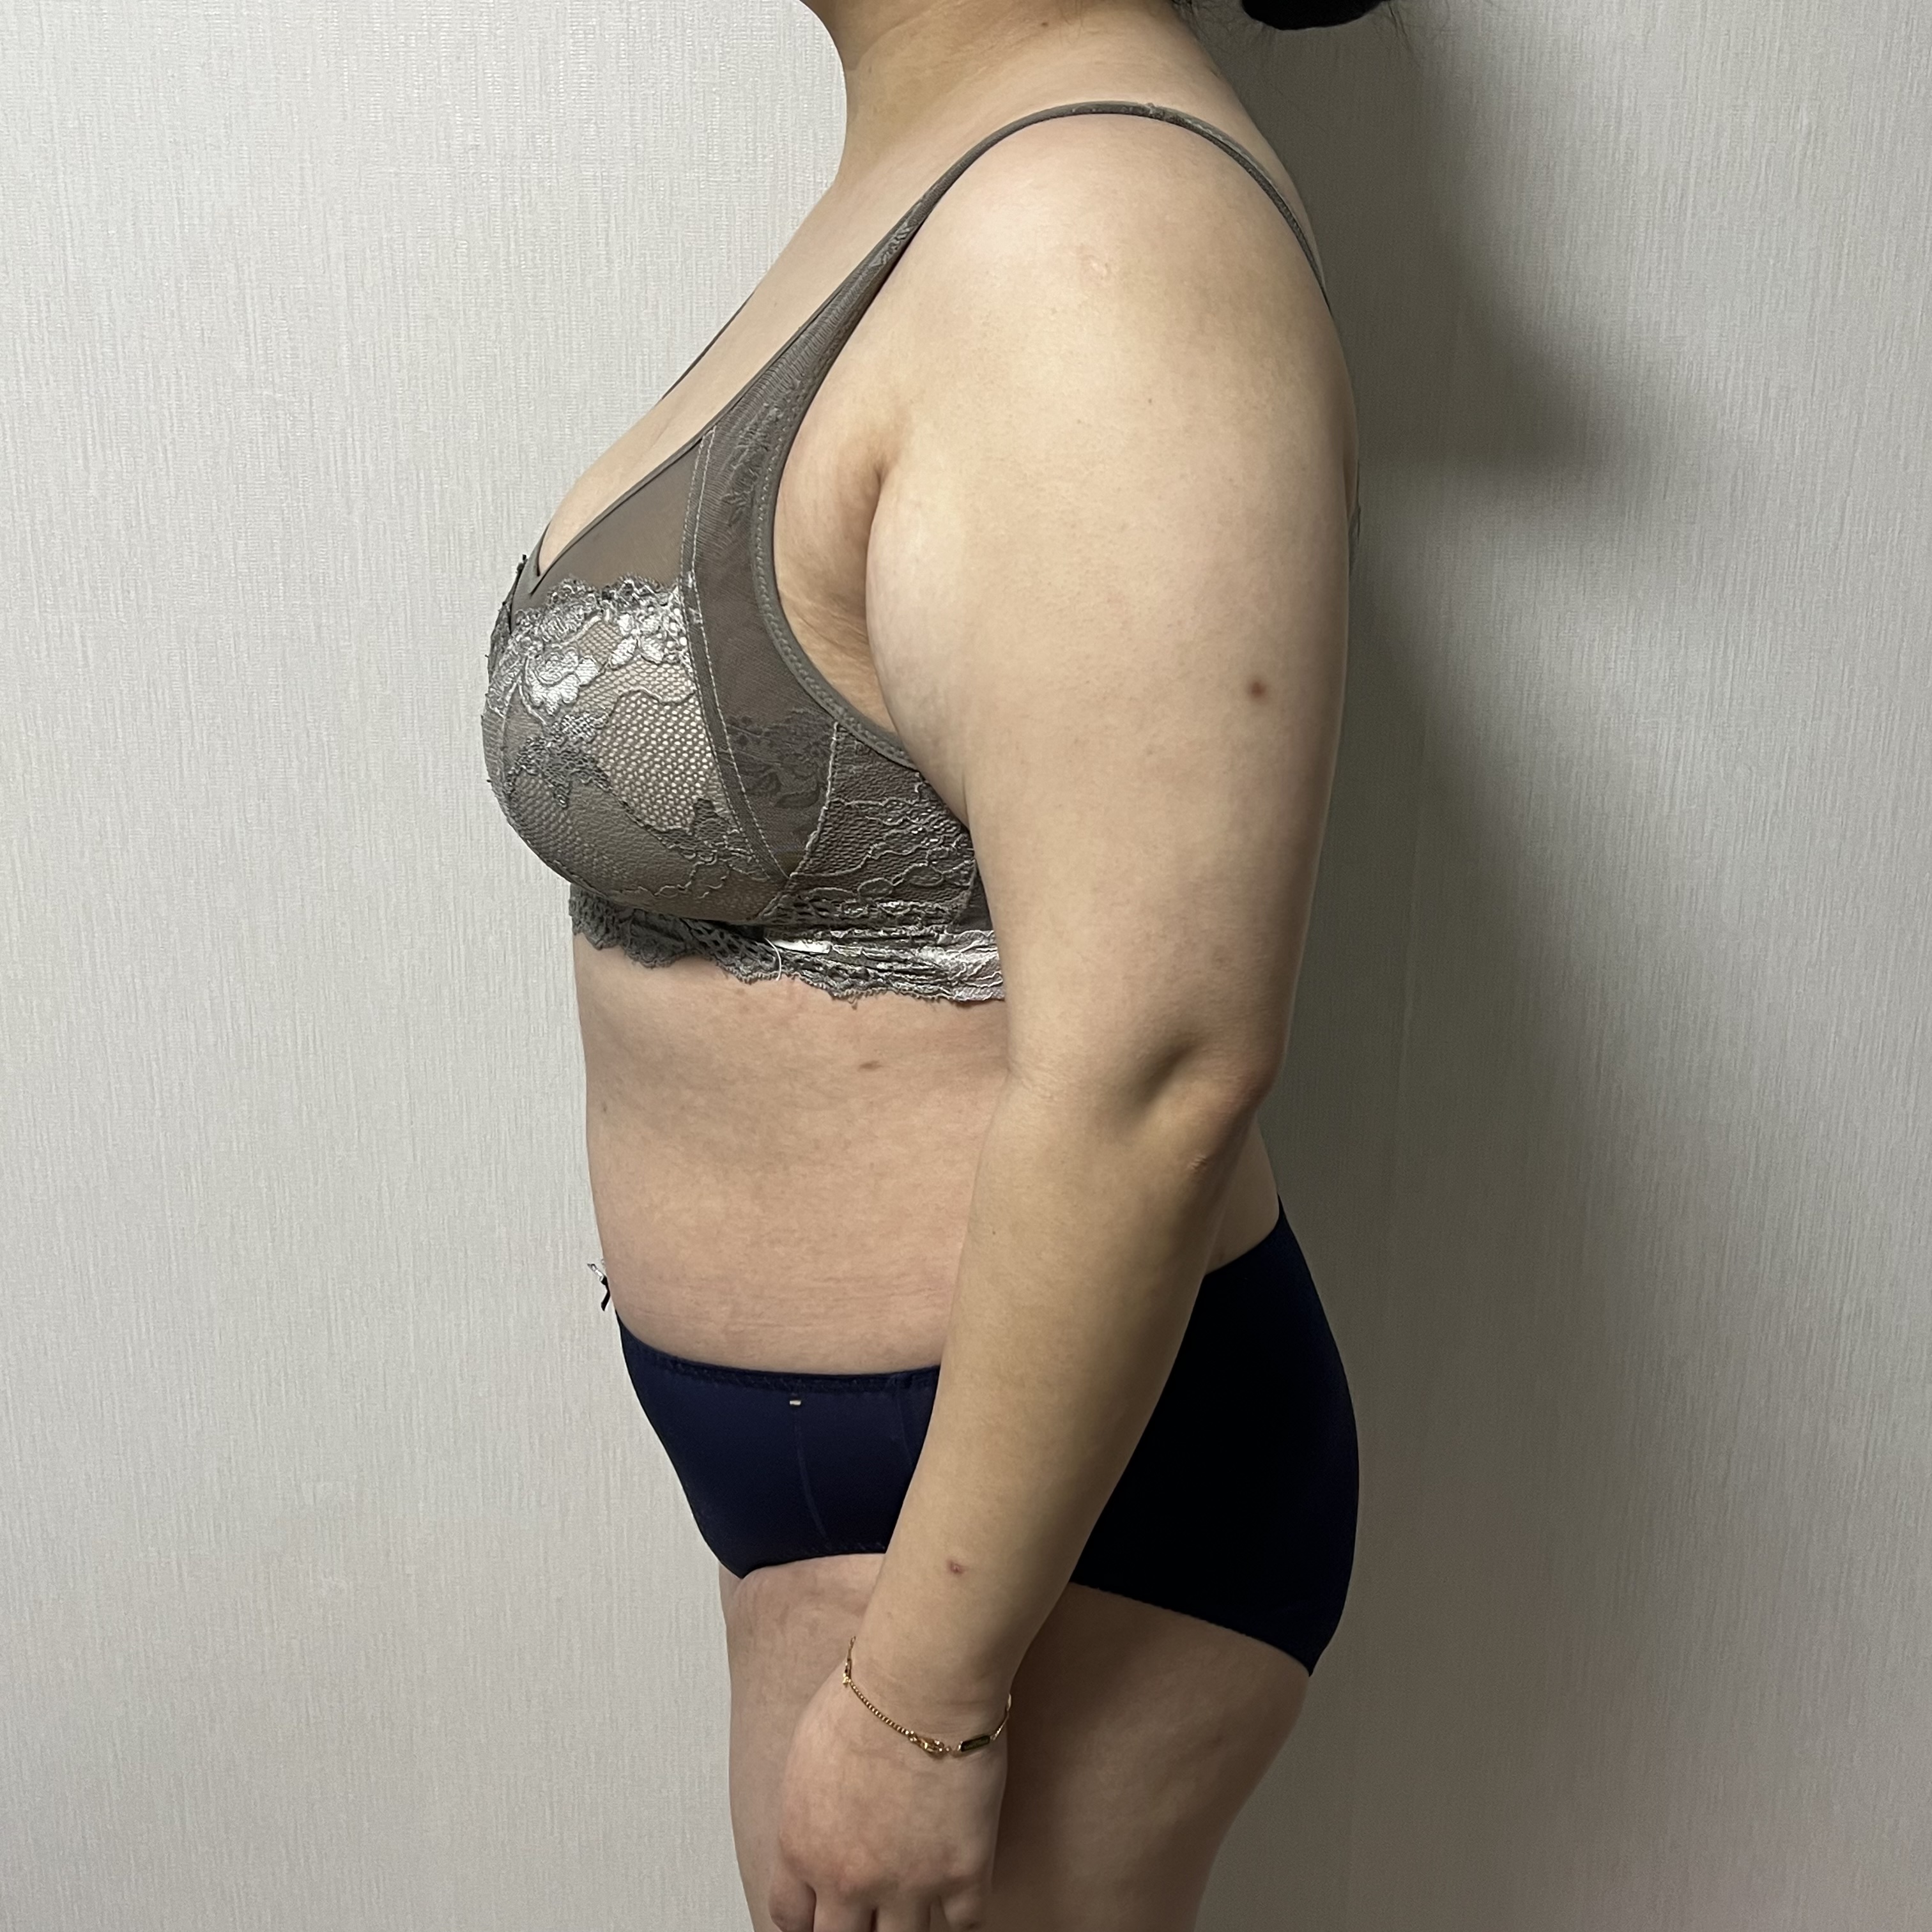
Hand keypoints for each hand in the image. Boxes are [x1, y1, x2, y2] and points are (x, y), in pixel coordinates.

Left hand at [767, 1642, 1007, 1930]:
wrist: (922, 1680)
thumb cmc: (864, 1696)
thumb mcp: (806, 1756)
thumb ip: (809, 1809)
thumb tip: (820, 1827)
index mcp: (803, 1848)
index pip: (790, 1919)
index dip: (807, 1921)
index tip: (821, 1915)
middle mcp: (850, 1878)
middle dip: (854, 1929)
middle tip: (871, 1910)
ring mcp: (909, 1883)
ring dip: (907, 1923)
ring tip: (916, 1898)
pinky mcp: (963, 1872)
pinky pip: (965, 1924)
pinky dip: (962, 1912)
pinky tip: (960, 1889)